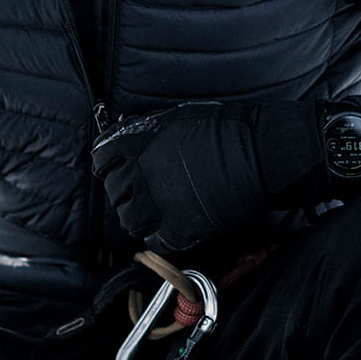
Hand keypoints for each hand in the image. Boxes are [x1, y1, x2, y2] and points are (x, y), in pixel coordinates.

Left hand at [91, 101, 327, 252]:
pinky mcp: (178, 228)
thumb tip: (128, 137)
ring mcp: (157, 203)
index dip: (110, 167)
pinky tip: (174, 226)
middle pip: (115, 193)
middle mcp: (140, 173)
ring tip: (158, 210)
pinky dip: (161, 236)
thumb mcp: (176, 118)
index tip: (119, 171)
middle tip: (146, 192)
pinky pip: (155, 240)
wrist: (259, 153)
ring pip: (130, 219)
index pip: (101, 162)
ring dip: (140, 216)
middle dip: (127, 193)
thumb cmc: (224, 129)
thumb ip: (146, 132)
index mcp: (137, 144)